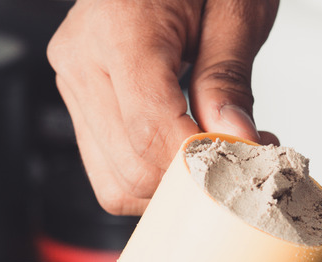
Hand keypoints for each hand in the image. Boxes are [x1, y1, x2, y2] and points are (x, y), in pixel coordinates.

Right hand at [47, 0, 279, 214]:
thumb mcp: (234, 8)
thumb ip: (228, 76)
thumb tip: (234, 138)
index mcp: (118, 29)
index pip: (151, 131)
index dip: (202, 163)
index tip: (247, 161)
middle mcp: (81, 61)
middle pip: (130, 168)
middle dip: (192, 180)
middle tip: (243, 157)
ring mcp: (75, 82)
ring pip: (115, 181)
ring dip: (173, 185)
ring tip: (218, 154)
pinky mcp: (82, 98)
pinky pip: (112, 165)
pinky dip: (155, 173)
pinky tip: (191, 149)